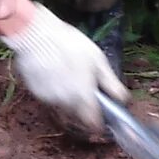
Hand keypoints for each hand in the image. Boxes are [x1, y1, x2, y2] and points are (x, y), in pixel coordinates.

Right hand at [2, 2, 127, 131]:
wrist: (36, 35)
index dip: (98, 122)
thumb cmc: (71, 45)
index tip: (100, 118)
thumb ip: (111, 83)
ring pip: (62, 106)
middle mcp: (65, 103)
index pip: (92, 123)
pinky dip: (53, 90)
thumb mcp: (98, 60)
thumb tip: (123, 100)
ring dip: (67, 98)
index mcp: (83, 96)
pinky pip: (48, 97)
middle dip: (82, 107)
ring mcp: (48, 99)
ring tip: (67, 75)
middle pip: (77, 115)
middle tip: (83, 86)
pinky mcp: (35, 93)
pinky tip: (53, 73)